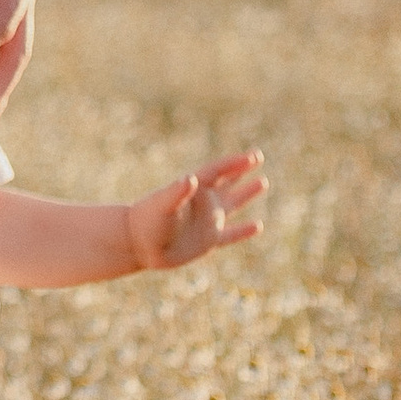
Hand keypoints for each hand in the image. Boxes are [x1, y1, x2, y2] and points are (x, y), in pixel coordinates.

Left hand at [127, 150, 266, 273]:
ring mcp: (207, 221)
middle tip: (259, 154)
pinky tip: (259, 225)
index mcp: (193, 190)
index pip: (218, 171)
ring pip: (233, 204)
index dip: (235, 163)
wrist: (138, 245)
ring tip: (263, 181)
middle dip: (242, 169)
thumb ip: (176, 192)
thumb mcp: (162, 204)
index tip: (252, 156)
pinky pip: (232, 235)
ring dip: (247, 193)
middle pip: (228, 181)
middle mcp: (203, 202)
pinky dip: (245, 231)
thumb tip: (190, 178)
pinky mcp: (208, 241)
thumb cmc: (147, 221)